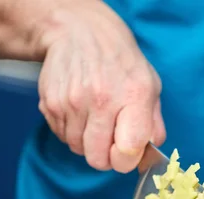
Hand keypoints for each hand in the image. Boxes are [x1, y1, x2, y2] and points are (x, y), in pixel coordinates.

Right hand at [37, 2, 164, 171]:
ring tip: (95, 120)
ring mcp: (72, 103)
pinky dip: (72, 131)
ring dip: (87, 143)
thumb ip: (153, 124)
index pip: (127, 151)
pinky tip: (80, 112)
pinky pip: (62, 136)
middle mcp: (100, 101)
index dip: (127, 161)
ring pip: (77, 149)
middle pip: (97, 159)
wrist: (81, 32)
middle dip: (105, 158)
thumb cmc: (122, 63)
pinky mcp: (50, 103)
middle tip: (110, 142)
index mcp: (133, 98)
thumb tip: (149, 153)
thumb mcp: (150, 86)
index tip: (128, 153)